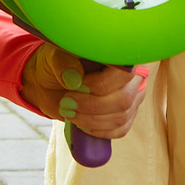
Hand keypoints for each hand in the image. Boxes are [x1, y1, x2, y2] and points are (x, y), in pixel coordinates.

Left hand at [18, 46, 148, 137]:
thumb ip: (63, 64)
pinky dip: (97, 130)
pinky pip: (120, 129)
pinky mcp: (126, 115)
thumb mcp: (54, 58)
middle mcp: (132, 75)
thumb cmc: (57, 64)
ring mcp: (132, 96)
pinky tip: (80, 123)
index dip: (103, 83)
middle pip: (125, 98)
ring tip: (68, 111)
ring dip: (91, 119)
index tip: (78, 86)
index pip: (126, 71)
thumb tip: (74, 79)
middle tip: (67, 102)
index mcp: (119, 54)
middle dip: (92, 105)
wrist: (52, 83)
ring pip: (121, 116)